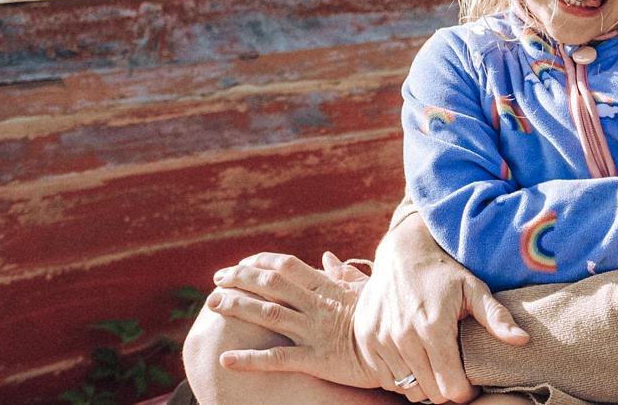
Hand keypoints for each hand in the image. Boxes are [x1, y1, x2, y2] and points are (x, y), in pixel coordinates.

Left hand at [206, 252, 379, 386]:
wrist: (404, 350)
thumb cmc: (386, 318)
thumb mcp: (368, 290)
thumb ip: (344, 274)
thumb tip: (326, 257)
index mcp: (328, 288)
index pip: (287, 266)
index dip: (260, 262)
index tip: (240, 263)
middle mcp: (317, 306)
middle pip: (271, 285)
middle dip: (240, 279)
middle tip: (216, 280)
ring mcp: (315, 332)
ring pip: (269, 314)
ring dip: (238, 307)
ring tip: (212, 304)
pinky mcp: (317, 361)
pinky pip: (278, 358)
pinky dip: (250, 359)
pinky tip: (226, 359)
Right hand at [354, 213, 529, 403]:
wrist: (402, 252)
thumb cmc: (443, 272)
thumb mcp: (473, 288)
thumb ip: (496, 317)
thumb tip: (523, 340)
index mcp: (433, 327)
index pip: (451, 388)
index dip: (466, 391)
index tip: (472, 381)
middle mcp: (403, 337)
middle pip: (430, 393)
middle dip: (446, 388)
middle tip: (455, 371)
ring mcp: (380, 340)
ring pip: (407, 389)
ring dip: (424, 383)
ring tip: (435, 362)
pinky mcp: (366, 341)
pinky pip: (386, 379)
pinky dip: (402, 376)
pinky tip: (414, 357)